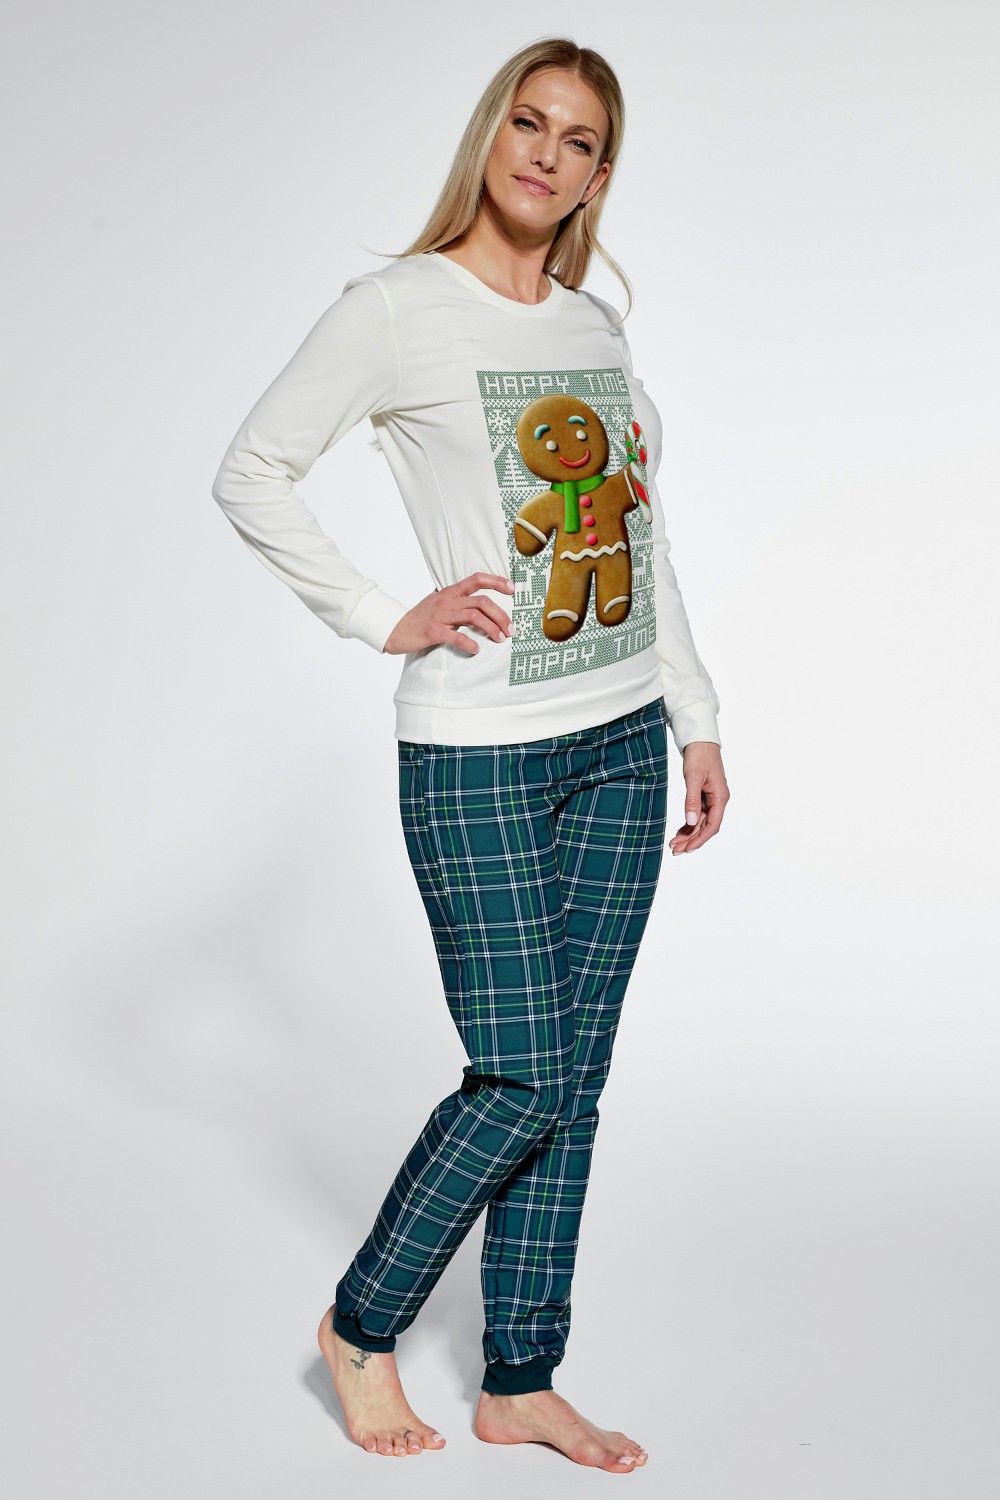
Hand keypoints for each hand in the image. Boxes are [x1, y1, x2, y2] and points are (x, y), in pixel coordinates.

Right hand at [383, 572, 515, 655]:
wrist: (396, 630)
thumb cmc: (420, 618)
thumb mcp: (439, 602)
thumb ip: (457, 600)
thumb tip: (480, 603)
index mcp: (450, 591)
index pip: (477, 579)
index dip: (496, 581)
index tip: (512, 589)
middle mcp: (447, 600)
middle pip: (482, 602)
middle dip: (501, 615)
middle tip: (511, 629)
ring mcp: (440, 615)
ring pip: (474, 616)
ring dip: (492, 629)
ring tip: (500, 639)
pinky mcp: (433, 631)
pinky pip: (457, 637)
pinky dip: (470, 644)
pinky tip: (476, 650)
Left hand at [668, 741, 728, 855]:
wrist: (700, 740)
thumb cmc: (699, 755)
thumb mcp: (693, 778)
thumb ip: (692, 801)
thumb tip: (692, 822)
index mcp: (720, 797)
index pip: (712, 825)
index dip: (700, 839)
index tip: (687, 848)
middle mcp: (718, 800)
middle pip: (706, 827)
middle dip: (691, 840)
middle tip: (675, 850)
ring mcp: (711, 798)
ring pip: (701, 822)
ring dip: (689, 834)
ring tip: (674, 844)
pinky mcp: (704, 795)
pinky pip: (697, 814)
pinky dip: (688, 824)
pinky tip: (679, 832)